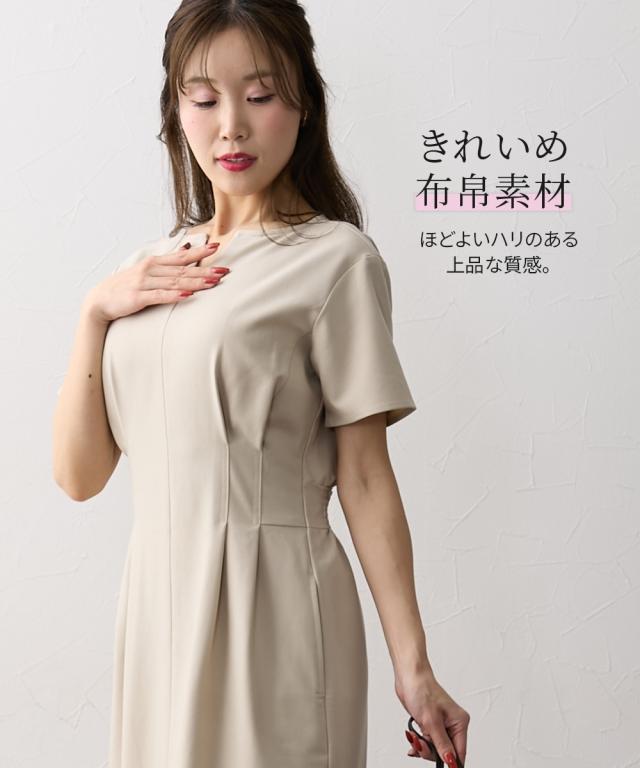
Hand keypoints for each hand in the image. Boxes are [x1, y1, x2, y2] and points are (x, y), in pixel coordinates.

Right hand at [83, 241, 230, 323]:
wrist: (99, 300)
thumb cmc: (126, 287)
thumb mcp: (147, 271)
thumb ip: (167, 264)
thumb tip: (186, 250)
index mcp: (154, 263)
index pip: (181, 257)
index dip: (200, 252)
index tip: (217, 246)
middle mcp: (150, 270)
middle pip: (183, 270)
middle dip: (205, 270)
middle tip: (224, 271)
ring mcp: (144, 283)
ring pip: (175, 282)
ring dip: (195, 282)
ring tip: (213, 282)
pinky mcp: (138, 297)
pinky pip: (160, 296)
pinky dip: (174, 295)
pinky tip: (187, 295)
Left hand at [396, 668, 469, 765]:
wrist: (408, 676)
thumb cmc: (421, 690)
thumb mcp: (431, 721)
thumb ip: (442, 744)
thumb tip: (451, 762)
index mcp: (459, 722)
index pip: (460, 752)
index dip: (450, 762)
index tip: (441, 765)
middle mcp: (452, 724)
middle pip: (446, 752)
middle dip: (430, 752)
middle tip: (420, 744)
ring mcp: (441, 724)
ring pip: (435, 748)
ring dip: (422, 746)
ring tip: (414, 737)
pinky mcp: (431, 723)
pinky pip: (427, 741)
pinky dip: (419, 742)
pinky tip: (413, 738)